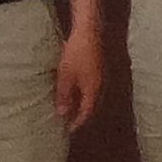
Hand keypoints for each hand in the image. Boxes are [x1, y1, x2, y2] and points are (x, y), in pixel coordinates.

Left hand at [50, 15, 102, 131]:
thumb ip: (64, 95)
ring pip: (89, 95)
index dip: (77, 122)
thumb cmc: (77, 53)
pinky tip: (72, 89)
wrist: (88, 31)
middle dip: (79, 114)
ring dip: (80, 102)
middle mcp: (99, 85)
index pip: (86, 112)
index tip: (68, 130)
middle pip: (90, 105)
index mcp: (93, 90)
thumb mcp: (66, 76)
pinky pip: (88, 86)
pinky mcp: (95, 67)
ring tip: (68, 106)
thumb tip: (62, 113)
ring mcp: (99, 75)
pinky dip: (80, 92)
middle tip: (68, 121)